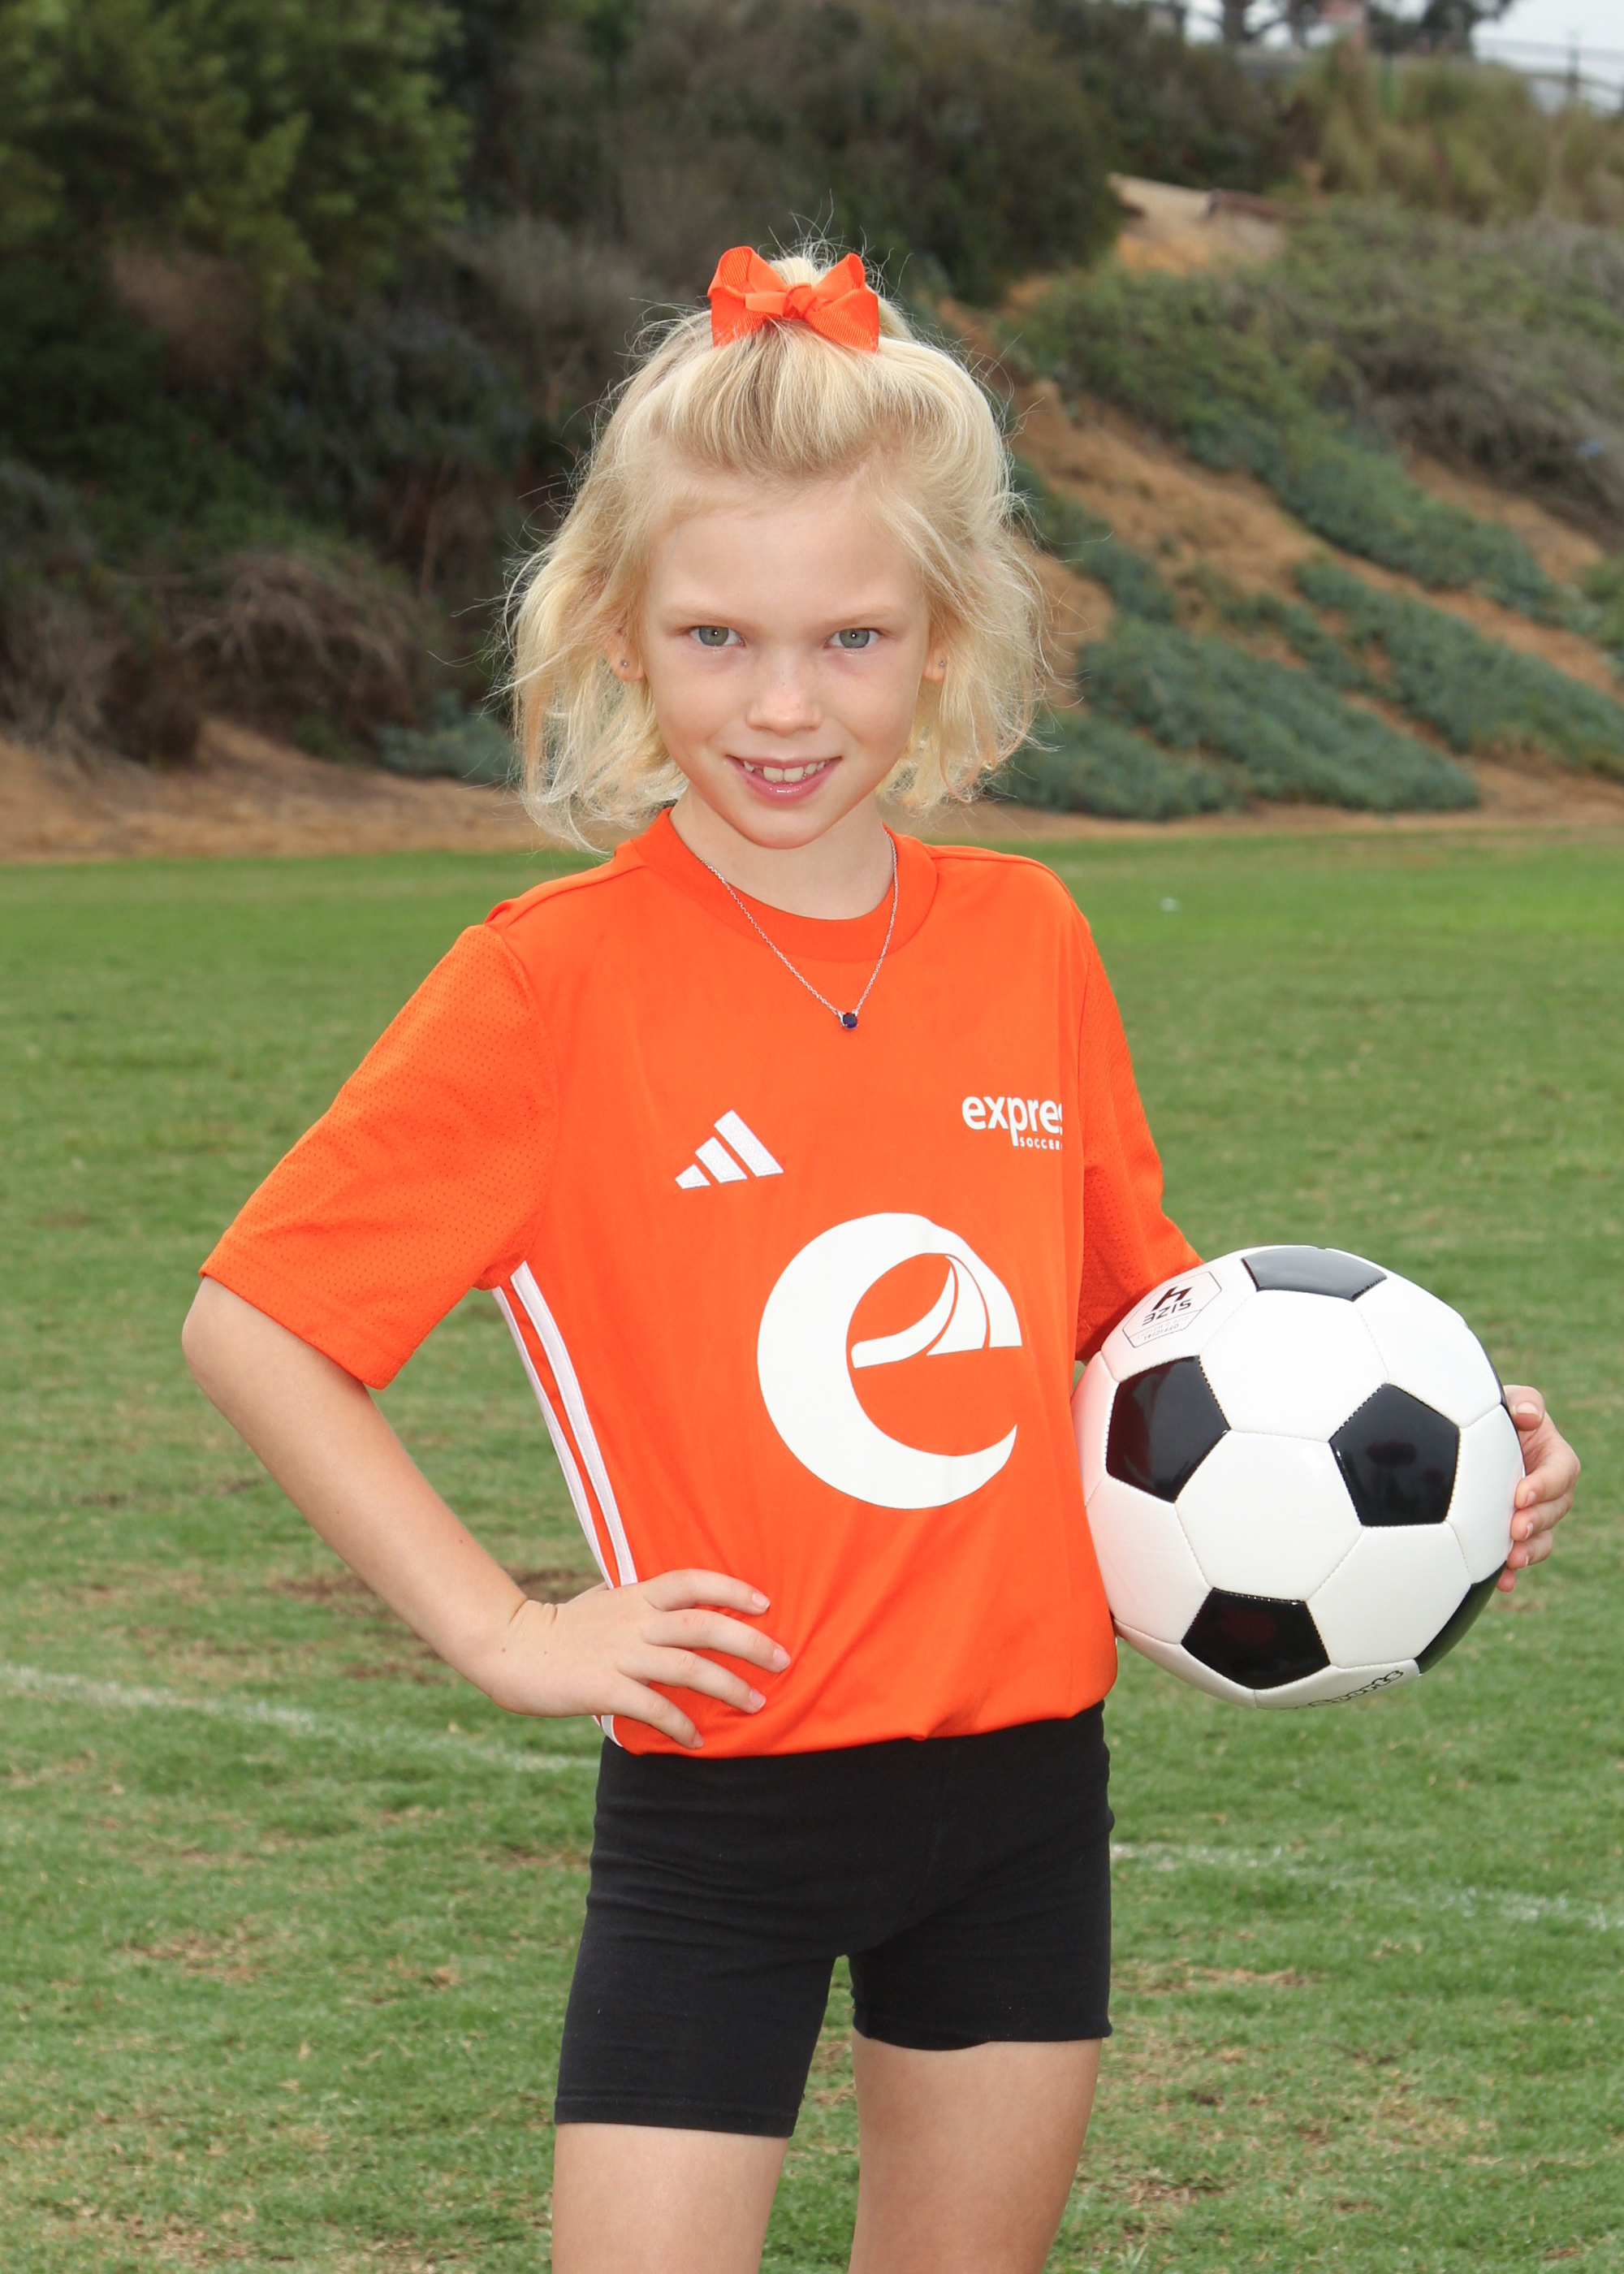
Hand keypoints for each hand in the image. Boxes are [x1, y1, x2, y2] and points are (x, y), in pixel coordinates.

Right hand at [472, 1569, 790, 1747]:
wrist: (510, 1647)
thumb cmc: (560, 1627)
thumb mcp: (602, 1601)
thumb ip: (636, 1602)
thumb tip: (669, 1603)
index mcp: (636, 1596)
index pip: (693, 1582)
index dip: (732, 1590)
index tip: (765, 1603)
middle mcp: (634, 1622)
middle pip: (704, 1626)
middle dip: (749, 1643)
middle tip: (782, 1661)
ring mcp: (620, 1655)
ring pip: (688, 1667)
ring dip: (727, 1687)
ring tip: (755, 1705)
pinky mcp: (604, 1688)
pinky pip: (653, 1708)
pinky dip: (679, 1725)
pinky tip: (696, 1740)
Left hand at [1498, 1386, 1578, 1592]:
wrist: (1460, 1436)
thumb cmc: (1487, 1413)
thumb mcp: (1503, 1399)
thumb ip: (1521, 1401)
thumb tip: (1529, 1415)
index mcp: (1552, 1456)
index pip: (1562, 1472)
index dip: (1546, 1485)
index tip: (1521, 1494)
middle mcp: (1547, 1489)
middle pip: (1556, 1510)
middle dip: (1538, 1521)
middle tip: (1515, 1529)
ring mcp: (1531, 1513)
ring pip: (1543, 1538)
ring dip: (1531, 1551)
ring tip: (1513, 1560)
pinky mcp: (1511, 1534)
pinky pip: (1519, 1556)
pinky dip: (1511, 1572)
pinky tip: (1501, 1583)